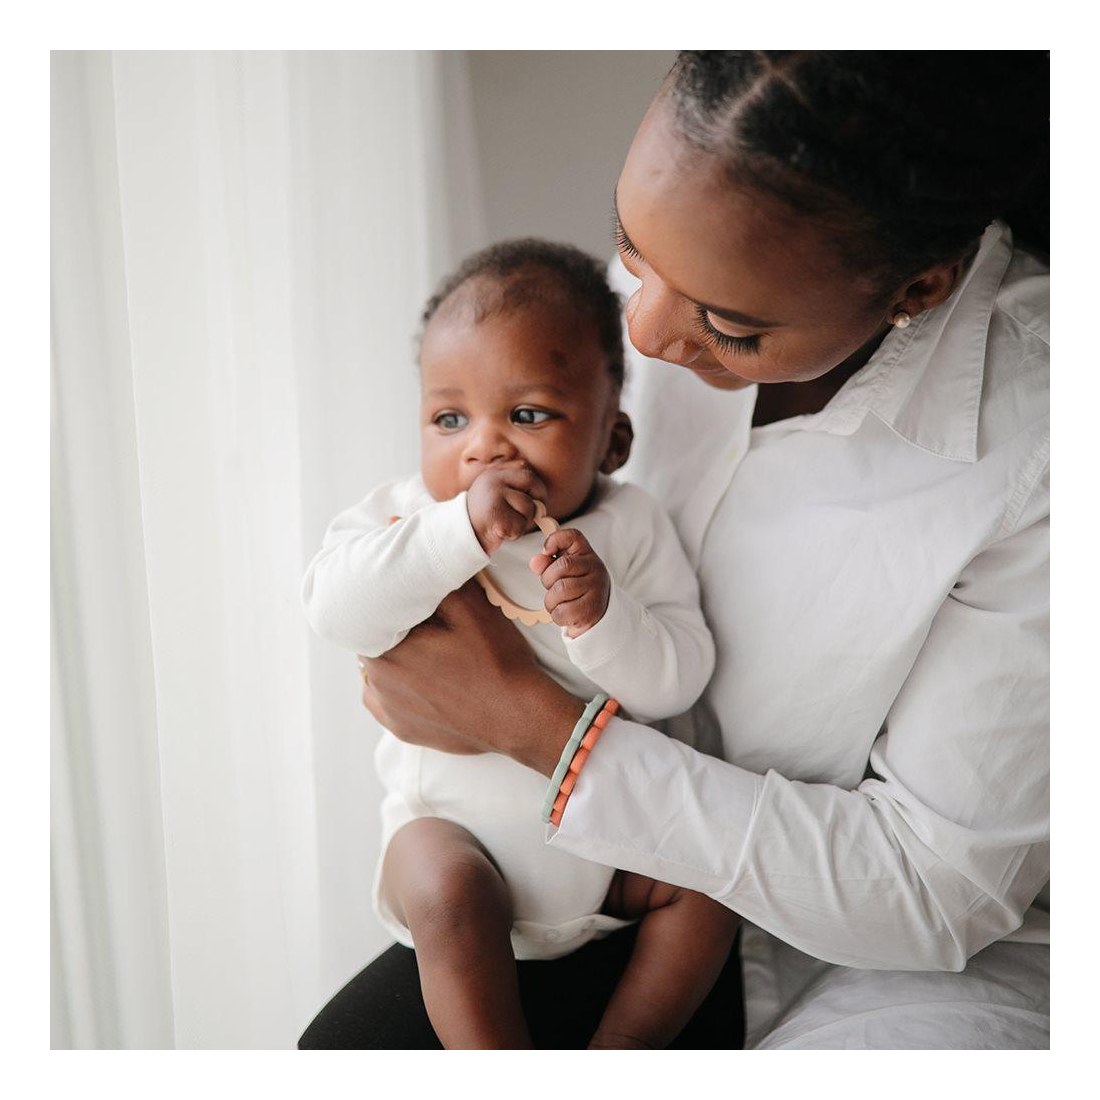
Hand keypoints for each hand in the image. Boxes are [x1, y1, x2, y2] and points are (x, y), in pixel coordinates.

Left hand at [359, 580, 584, 774]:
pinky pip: (387, 699)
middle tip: (428, 625)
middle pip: (374, 641)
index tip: (412, 602)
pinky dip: (401, 687)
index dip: (390, 602)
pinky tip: (429, 679)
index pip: (371, 614)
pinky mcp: (400, 728)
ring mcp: (386, 710)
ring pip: (379, 670)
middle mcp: (376, 682)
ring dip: (396, 658)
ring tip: (431, 653)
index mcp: (386, 648)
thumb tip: (402, 532)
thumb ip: (434, 573)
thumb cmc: (496, 661)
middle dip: (395, 629)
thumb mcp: (470, 608)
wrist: (519, 719)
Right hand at [466, 462, 548, 554]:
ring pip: (528, 507)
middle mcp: (493, 481)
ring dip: (523, 521)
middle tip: (529, 515)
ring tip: (506, 524)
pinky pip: (520, 525)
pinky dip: (515, 533)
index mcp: (494, 473)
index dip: (538, 489)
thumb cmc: (484, 517)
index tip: (537, 501)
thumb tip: (542, 504)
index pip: (527, 474)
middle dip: (536, 503)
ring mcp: (494, 497)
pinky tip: (501, 532)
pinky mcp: (496, 517)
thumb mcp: (496, 495)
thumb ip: (516, 490)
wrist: (460, 535)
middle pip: (532, 486)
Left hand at [529, 528, 610, 637]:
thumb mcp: (561, 571)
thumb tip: (535, 561)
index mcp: (586, 554)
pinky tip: (565, 612)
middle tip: (553, 587)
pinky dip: (557, 615)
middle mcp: (595, 568)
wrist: (596, 613)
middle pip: (561, 566)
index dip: (554, 540)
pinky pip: (562, 612)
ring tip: (559, 602)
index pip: (572, 536)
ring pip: (559, 591)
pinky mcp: (592, 610)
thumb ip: (547, 563)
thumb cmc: (575, 588)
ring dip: (551, 601)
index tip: (546, 552)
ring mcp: (596, 589)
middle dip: (548, 579)